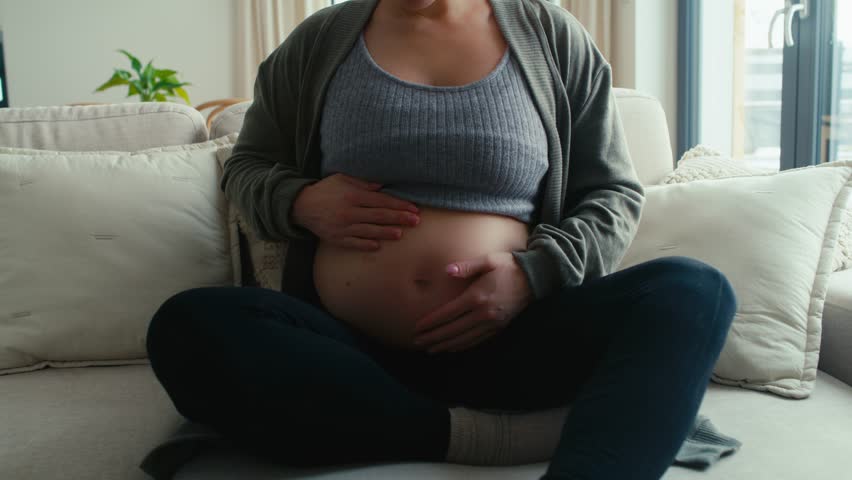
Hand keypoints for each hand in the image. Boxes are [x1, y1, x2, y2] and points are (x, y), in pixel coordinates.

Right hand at [292, 173, 419, 250]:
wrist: (302, 206)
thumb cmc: (326, 190)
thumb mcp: (342, 179)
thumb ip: (363, 183)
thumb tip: (382, 186)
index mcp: (353, 196)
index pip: (381, 201)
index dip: (399, 205)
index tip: (413, 208)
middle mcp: (349, 212)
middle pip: (379, 216)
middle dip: (399, 218)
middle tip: (415, 221)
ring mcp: (343, 227)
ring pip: (369, 231)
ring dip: (386, 232)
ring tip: (401, 234)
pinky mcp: (337, 238)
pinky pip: (354, 243)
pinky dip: (366, 244)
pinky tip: (378, 245)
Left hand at [413, 252, 531, 353]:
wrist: (535, 278)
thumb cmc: (508, 266)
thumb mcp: (488, 260)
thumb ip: (467, 266)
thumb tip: (447, 270)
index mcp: (477, 297)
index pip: (448, 314)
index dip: (431, 322)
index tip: (417, 327)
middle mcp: (483, 313)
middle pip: (452, 330)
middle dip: (433, 337)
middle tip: (417, 341)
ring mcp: (492, 323)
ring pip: (463, 339)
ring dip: (445, 345)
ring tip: (430, 349)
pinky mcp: (499, 327)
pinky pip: (476, 340)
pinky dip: (462, 346)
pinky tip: (452, 348)